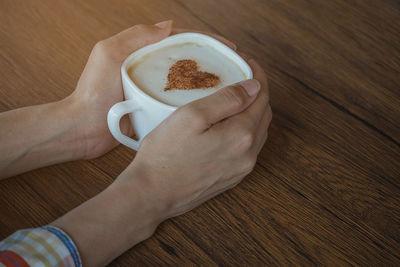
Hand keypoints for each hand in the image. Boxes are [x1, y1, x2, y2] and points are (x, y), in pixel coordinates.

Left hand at [67, 21, 237, 158]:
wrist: (82, 130)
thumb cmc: (91, 93)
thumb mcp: (108, 55)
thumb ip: (134, 36)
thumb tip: (168, 25)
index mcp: (141, 51)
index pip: (180, 40)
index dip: (205, 41)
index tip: (227, 48)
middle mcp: (150, 68)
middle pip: (186, 59)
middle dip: (211, 60)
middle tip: (233, 68)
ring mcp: (153, 88)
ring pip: (185, 80)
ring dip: (206, 81)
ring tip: (228, 86)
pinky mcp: (153, 108)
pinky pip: (178, 101)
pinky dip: (194, 101)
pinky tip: (208, 106)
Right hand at [119, 57, 270, 219]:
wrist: (152, 193)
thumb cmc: (165, 154)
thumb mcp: (192, 116)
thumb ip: (227, 99)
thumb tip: (254, 86)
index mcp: (242, 136)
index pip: (262, 97)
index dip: (257, 76)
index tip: (247, 62)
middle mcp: (248, 155)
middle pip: (263, 114)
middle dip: (256, 92)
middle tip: (240, 77)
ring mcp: (241, 169)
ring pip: (257, 132)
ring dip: (252, 112)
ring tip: (235, 98)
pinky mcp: (231, 177)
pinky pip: (248, 148)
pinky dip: (245, 130)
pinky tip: (229, 125)